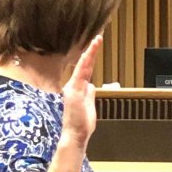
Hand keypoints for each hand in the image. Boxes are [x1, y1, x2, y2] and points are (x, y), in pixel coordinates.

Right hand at [61, 34, 102, 150]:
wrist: (75, 134)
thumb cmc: (81, 124)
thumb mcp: (89, 106)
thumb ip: (90, 95)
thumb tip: (92, 85)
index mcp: (77, 88)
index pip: (85, 70)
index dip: (90, 58)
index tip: (96, 46)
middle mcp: (73, 85)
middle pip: (84, 64)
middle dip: (91, 51)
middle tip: (98, 37)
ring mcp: (73, 87)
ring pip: (83, 66)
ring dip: (91, 53)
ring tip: (97, 40)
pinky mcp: (73, 90)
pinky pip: (81, 72)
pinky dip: (86, 62)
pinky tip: (90, 52)